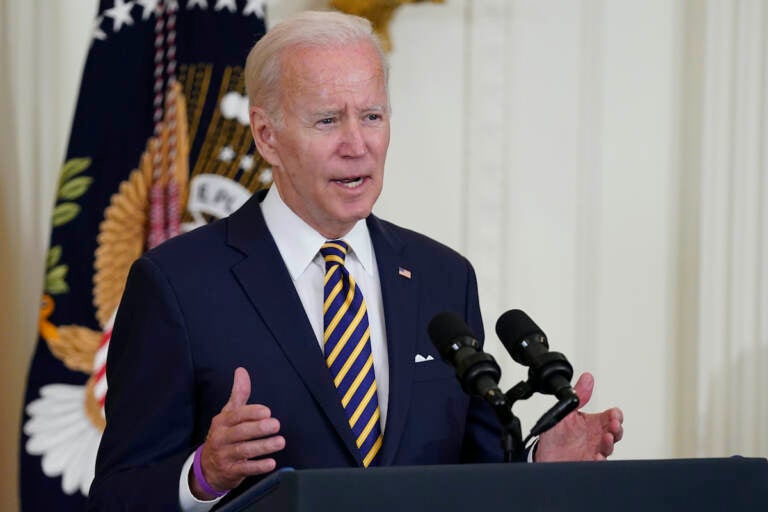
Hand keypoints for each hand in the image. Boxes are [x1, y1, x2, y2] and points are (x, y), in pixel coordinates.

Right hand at [190, 367, 285, 498]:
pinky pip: (245, 469)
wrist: (207, 467)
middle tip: (276, 424)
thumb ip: (239, 393)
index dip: (251, 413)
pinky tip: (271, 463)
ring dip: (263, 446)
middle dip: (259, 428)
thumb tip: (241, 370)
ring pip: (244, 451)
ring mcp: (225, 456)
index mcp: (222, 422)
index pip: (236, 415)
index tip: (267, 411)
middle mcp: (221, 438)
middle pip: (240, 432)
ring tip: (280, 442)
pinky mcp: (230, 472)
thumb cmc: (224, 435)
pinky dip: (258, 467)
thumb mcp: (228, 414)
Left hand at [534, 372, 622, 461]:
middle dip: (617, 428)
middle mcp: (595, 437)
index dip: (616, 415)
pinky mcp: (587, 462)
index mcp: (592, 423)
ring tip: (607, 438)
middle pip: (615, 432)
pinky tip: (597, 456)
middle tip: (613, 425)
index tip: (614, 414)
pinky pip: (597, 463)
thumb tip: (587, 377)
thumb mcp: (566, 411)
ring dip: (610, 443)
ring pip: (609, 447)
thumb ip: (579, 395)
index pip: (611, 417)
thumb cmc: (556, 434)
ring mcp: (593, 450)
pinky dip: (599, 460)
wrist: (543, 453)